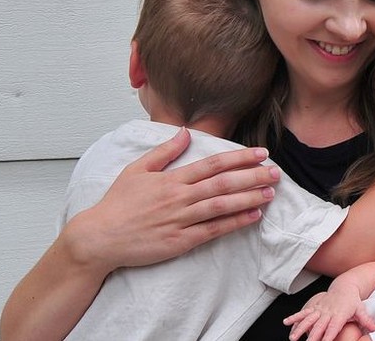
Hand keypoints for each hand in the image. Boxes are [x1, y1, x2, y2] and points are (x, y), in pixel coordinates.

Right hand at [63, 128, 280, 271]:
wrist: (99, 238)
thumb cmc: (117, 204)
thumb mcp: (137, 169)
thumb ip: (164, 151)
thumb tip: (185, 133)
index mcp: (171, 179)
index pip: (212, 164)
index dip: (239, 157)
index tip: (260, 153)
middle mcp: (179, 198)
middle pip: (223, 183)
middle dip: (252, 176)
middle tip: (275, 171)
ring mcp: (181, 220)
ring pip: (221, 206)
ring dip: (248, 198)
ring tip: (270, 192)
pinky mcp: (180, 242)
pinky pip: (213, 231)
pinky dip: (234, 223)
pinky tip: (252, 216)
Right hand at [283, 288, 374, 340]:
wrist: (345, 285)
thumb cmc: (353, 299)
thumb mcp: (361, 309)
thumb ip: (367, 320)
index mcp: (339, 314)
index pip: (333, 327)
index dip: (328, 335)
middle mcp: (328, 311)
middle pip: (319, 326)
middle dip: (312, 336)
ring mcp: (320, 308)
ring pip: (308, 319)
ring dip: (300, 328)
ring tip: (292, 338)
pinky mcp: (315, 306)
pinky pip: (303, 312)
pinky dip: (294, 317)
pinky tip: (286, 323)